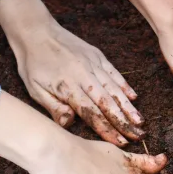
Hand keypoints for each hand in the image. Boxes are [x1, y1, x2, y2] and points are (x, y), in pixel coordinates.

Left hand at [0, 0, 142, 145]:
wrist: (36, 31)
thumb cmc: (32, 63)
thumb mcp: (34, 89)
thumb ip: (53, 107)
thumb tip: (69, 124)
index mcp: (68, 87)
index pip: (91, 113)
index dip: (106, 129)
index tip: (120, 142)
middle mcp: (84, 75)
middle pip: (107, 103)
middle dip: (124, 122)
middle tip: (138, 136)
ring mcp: (93, 64)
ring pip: (114, 89)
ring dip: (128, 107)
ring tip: (139, 121)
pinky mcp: (97, 55)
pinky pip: (114, 72)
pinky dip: (124, 85)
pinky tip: (133, 97)